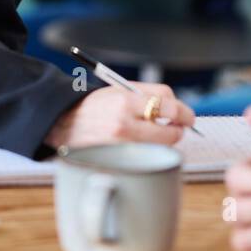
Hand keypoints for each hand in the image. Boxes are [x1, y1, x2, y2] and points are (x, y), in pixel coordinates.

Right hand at [44, 82, 196, 149]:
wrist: (63, 125)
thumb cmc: (93, 106)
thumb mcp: (117, 90)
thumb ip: (148, 95)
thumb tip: (177, 107)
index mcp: (124, 100)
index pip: (166, 103)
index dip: (182, 110)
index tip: (187, 115)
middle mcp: (123, 124)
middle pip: (169, 128)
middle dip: (177, 128)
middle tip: (178, 127)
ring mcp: (121, 145)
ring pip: (160, 145)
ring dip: (163, 140)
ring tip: (153, 134)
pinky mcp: (119, 160)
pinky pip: (146, 156)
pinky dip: (150, 151)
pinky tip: (141, 145)